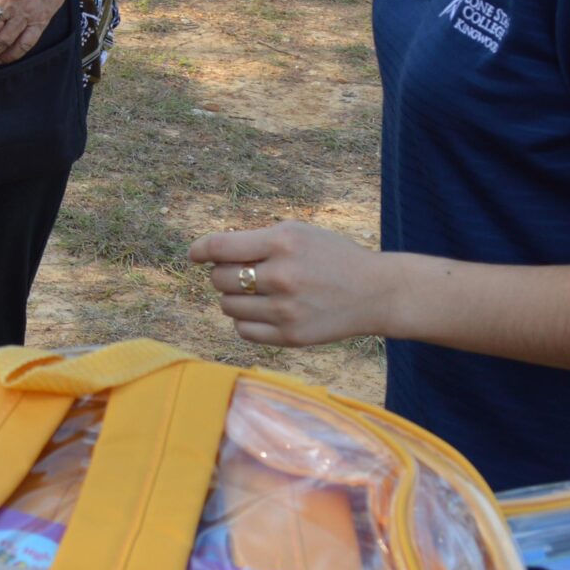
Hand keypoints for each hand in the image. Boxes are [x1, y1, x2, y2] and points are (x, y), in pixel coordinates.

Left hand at [186, 221, 391, 347]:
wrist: (374, 292)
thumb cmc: (329, 257)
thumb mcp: (297, 233)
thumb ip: (255, 241)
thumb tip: (209, 255)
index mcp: (282, 242)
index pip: (220, 247)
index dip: (199, 250)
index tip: (194, 255)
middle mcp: (282, 276)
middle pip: (219, 278)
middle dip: (223, 274)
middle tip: (241, 273)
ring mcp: (286, 309)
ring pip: (228, 306)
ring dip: (234, 298)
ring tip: (255, 292)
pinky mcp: (290, 336)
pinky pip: (243, 331)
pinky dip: (244, 321)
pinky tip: (262, 311)